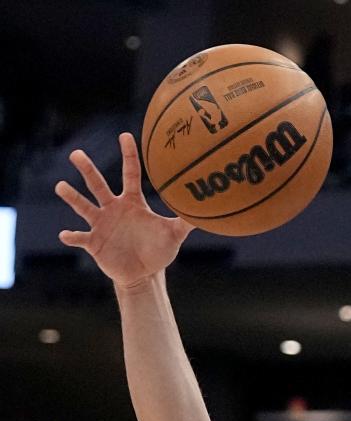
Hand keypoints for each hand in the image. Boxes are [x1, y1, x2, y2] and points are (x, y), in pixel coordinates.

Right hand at [56, 132, 192, 287]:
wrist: (143, 274)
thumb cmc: (157, 251)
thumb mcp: (173, 236)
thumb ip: (186, 222)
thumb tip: (207, 208)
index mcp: (132, 203)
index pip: (130, 174)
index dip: (128, 155)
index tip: (124, 135)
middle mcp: (113, 208)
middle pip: (98, 185)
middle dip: (88, 169)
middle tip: (76, 153)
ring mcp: (102, 224)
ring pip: (84, 207)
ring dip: (72, 197)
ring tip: (61, 187)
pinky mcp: (94, 242)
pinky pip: (81, 237)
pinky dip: (72, 236)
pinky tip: (66, 235)